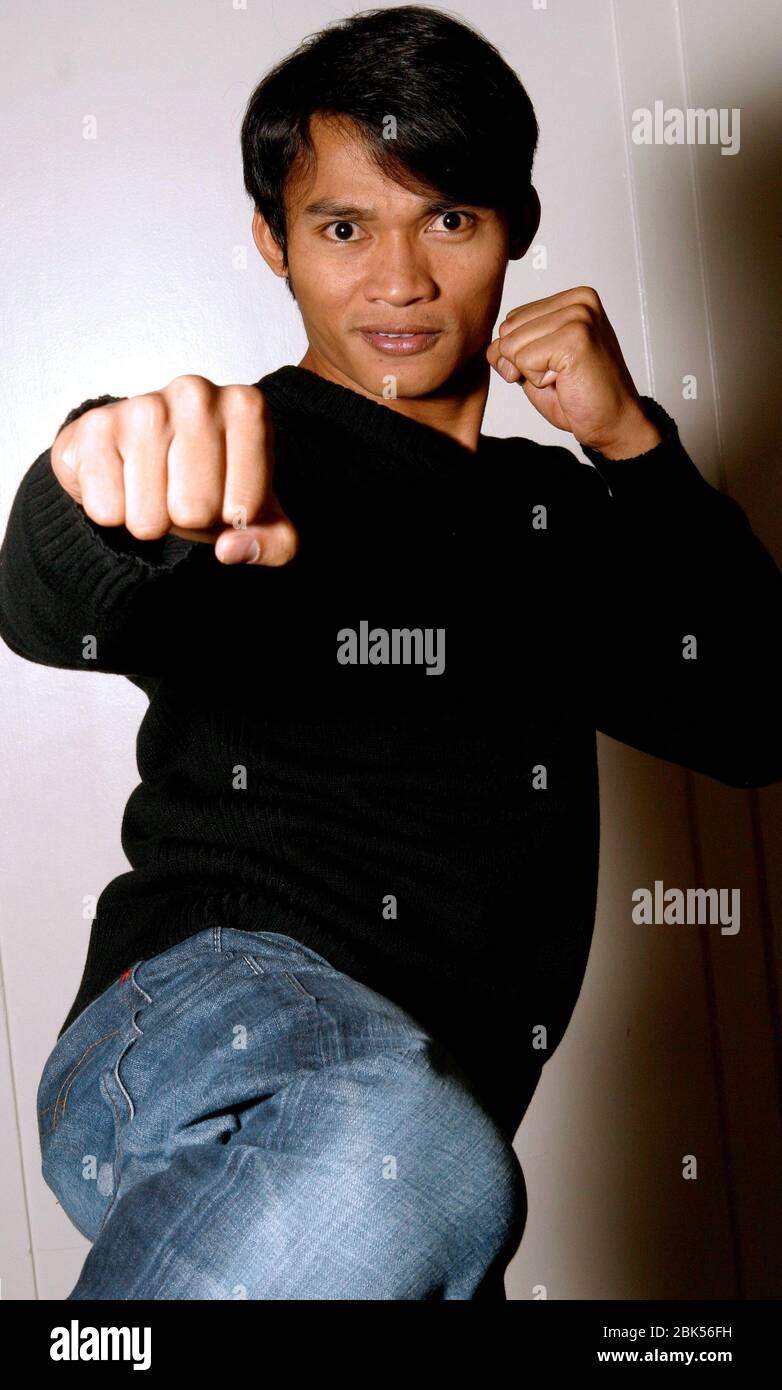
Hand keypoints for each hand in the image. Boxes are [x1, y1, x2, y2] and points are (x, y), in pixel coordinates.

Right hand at [51, 375, 298, 564]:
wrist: (143, 459)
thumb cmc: (210, 483)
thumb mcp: (261, 518)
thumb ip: (275, 544)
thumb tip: (232, 549)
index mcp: (247, 409)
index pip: (246, 508)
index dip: (234, 519)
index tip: (226, 495)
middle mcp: (196, 395)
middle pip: (195, 511)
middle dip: (189, 521)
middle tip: (184, 495)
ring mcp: (143, 406)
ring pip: (149, 518)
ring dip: (150, 520)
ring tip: (155, 490)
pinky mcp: (96, 426)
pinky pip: (107, 511)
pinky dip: (113, 513)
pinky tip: (122, 482)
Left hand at [486, 286, 661, 457]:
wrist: (614, 423)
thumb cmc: (581, 396)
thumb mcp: (536, 365)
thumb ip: (512, 348)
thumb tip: (492, 349)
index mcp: (573, 299)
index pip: (511, 320)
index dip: (520, 354)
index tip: (556, 366)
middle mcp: (579, 301)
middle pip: (508, 330)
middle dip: (523, 363)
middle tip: (560, 376)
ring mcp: (579, 317)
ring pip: (512, 346)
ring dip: (532, 373)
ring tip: (564, 378)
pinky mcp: (575, 338)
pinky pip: (523, 361)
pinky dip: (538, 382)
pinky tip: (566, 382)